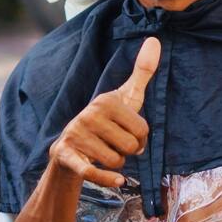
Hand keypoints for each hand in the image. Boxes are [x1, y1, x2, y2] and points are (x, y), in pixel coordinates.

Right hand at [49, 37, 160, 187]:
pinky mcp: (66, 155)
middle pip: (131, 147)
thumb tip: (155, 40)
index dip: (140, 139)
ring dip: (116, 165)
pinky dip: (107, 179)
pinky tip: (117, 181)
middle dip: (128, 152)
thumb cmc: (106, 121)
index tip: (128, 135)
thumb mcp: (125, 97)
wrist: (69, 149)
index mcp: (106, 101)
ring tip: (104, 154)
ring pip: (116, 161)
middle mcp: (88, 114)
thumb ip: (142, 72)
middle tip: (116, 146)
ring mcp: (76, 134)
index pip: (143, 130)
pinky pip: (92, 171)